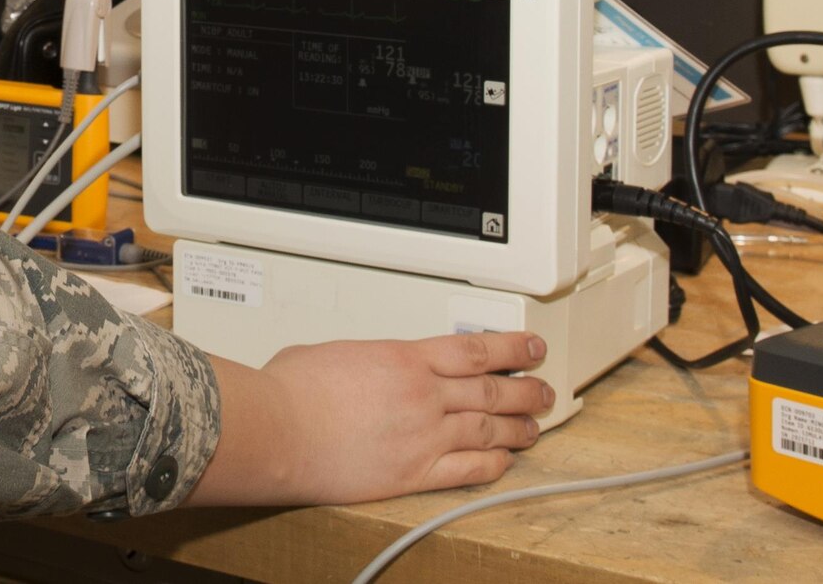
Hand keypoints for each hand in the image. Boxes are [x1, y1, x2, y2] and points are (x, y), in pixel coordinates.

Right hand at [186, 332, 553, 506]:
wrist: (279, 431)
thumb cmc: (290, 391)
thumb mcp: (326, 352)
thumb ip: (356, 359)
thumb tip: (350, 367)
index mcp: (403, 358)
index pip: (475, 351)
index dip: (512, 349)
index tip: (530, 348)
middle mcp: (422, 395)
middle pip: (492, 391)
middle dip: (525, 391)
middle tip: (543, 390)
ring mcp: (422, 436)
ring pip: (489, 430)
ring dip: (518, 428)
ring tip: (535, 427)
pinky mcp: (413, 473)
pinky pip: (468, 470)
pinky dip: (492, 465)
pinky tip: (505, 462)